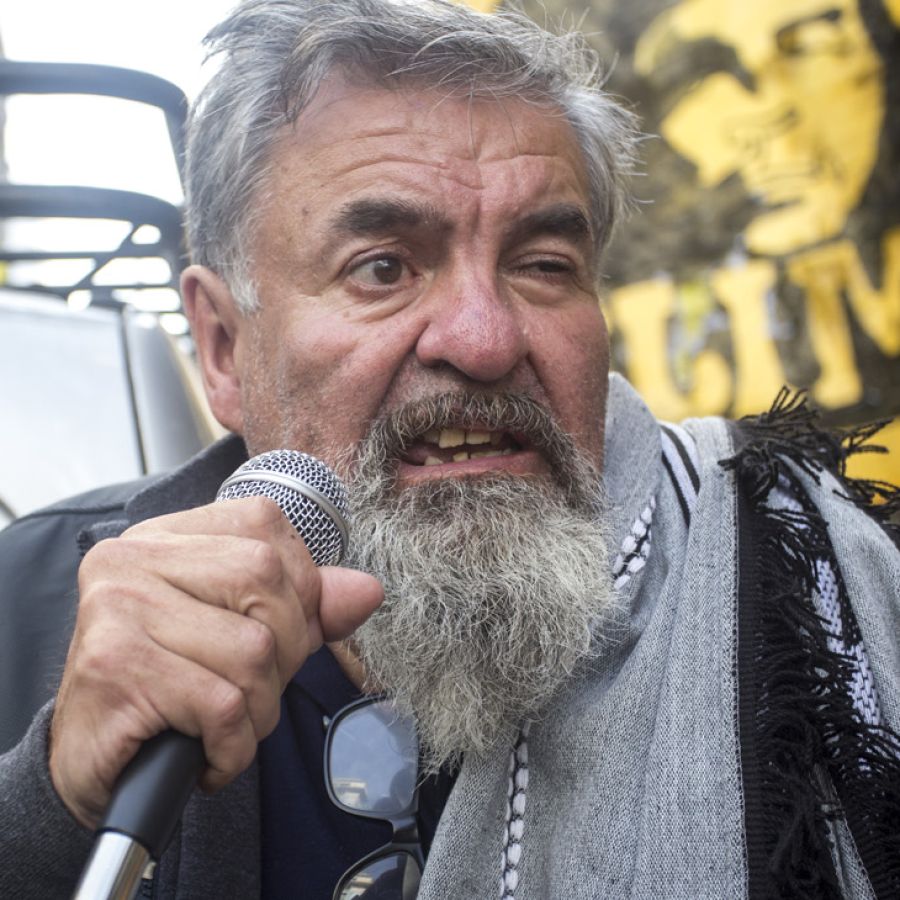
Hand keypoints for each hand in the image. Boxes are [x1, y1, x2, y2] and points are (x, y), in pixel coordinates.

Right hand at [48, 497, 382, 827]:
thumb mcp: (242, 633)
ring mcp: (119, 608)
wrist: (91, 766)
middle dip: (283, 654)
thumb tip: (366, 590)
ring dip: (257, 710)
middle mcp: (134, 558)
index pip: (265, 525)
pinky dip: (232, 747)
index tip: (275, 634)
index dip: (297, 587)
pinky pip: (223, 705)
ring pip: (253, 650)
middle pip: (265, 581)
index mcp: (167, 537)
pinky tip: (205, 753)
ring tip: (221, 724)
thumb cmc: (167, 692)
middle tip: (248, 691)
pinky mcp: (115, 666)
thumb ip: (305, 607)